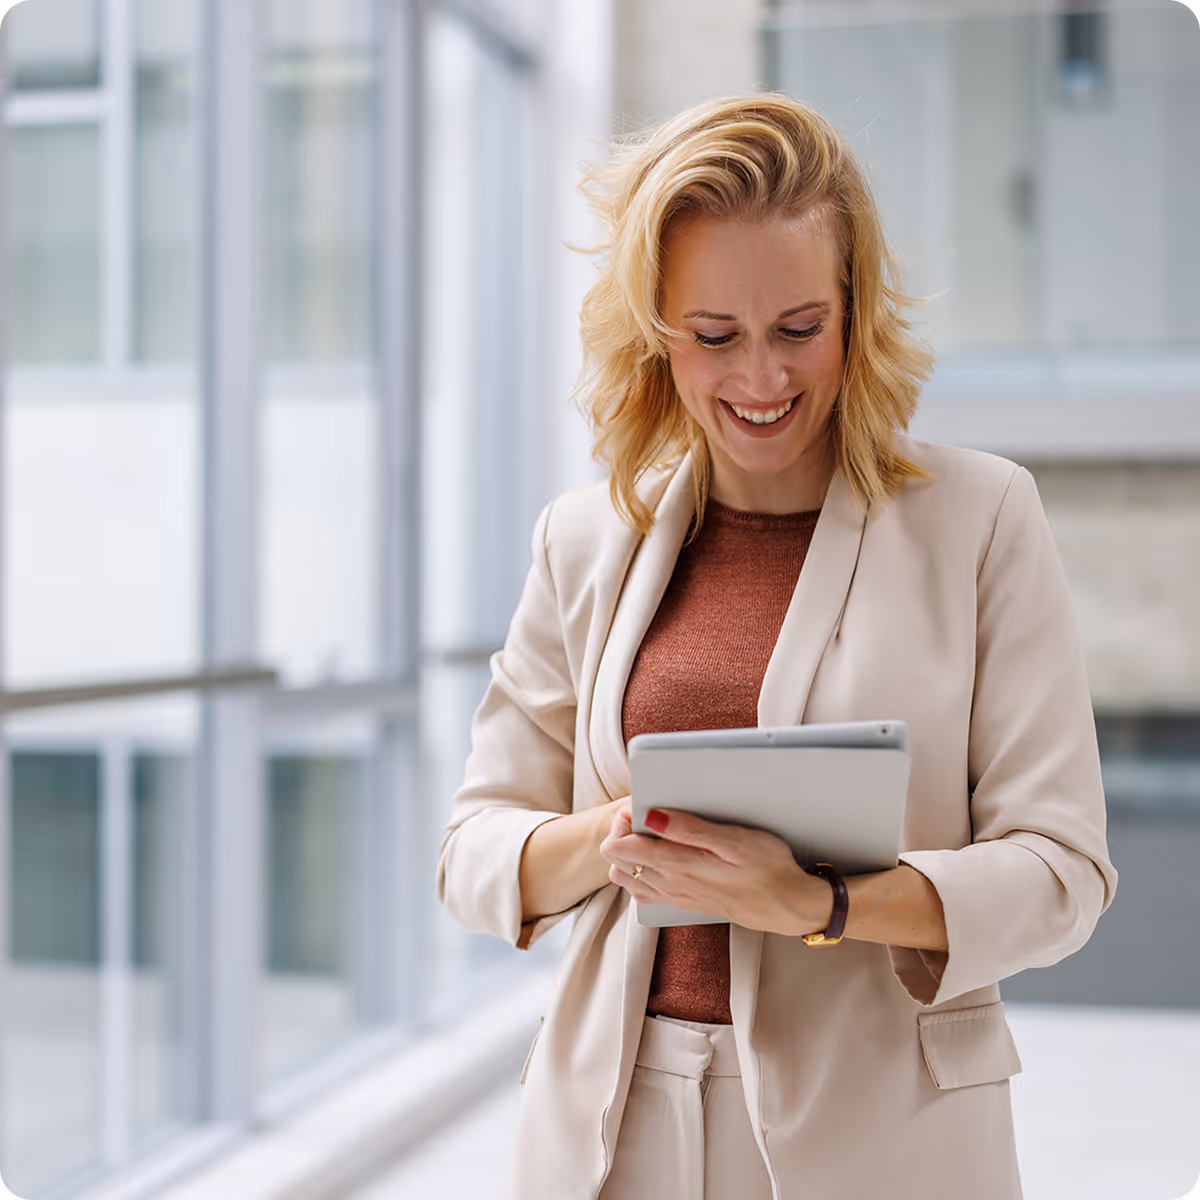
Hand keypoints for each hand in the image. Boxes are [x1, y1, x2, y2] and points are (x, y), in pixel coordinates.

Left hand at [598, 801, 832, 935]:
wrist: (787, 905)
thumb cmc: (767, 867)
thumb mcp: (733, 840)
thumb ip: (688, 829)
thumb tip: (651, 816)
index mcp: (677, 866)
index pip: (619, 847)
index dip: (623, 822)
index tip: (642, 807)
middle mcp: (669, 884)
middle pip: (615, 862)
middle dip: (622, 834)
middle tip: (647, 816)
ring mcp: (674, 896)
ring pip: (626, 878)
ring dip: (629, 853)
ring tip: (653, 834)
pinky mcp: (683, 902)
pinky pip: (644, 891)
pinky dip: (640, 872)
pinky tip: (659, 857)